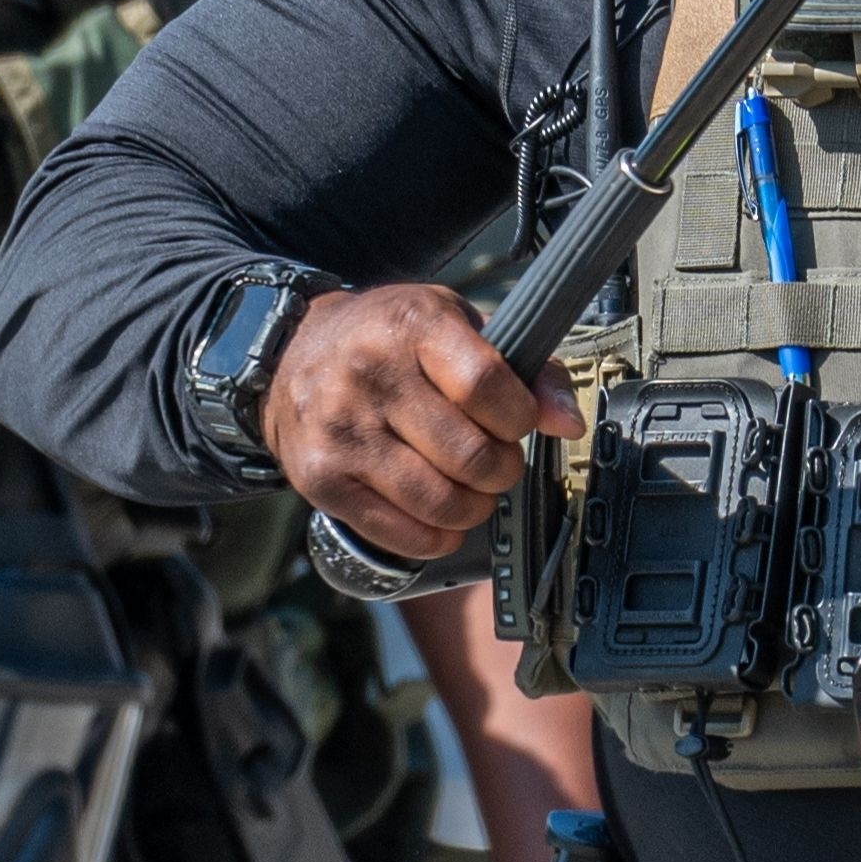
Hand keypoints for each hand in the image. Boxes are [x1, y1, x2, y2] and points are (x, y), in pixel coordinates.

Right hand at [273, 282, 578, 565]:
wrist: (292, 355)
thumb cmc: (389, 340)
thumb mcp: (455, 324)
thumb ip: (523, 366)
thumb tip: (568, 422)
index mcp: (411, 325)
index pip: (486, 387)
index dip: (518, 417)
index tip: (516, 421)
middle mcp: (369, 376)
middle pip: (469, 454)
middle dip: (502, 469)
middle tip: (496, 461)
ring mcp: (341, 432)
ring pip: (440, 502)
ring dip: (474, 508)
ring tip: (470, 489)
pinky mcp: (321, 480)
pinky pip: (402, 535)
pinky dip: (437, 537)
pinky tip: (438, 516)